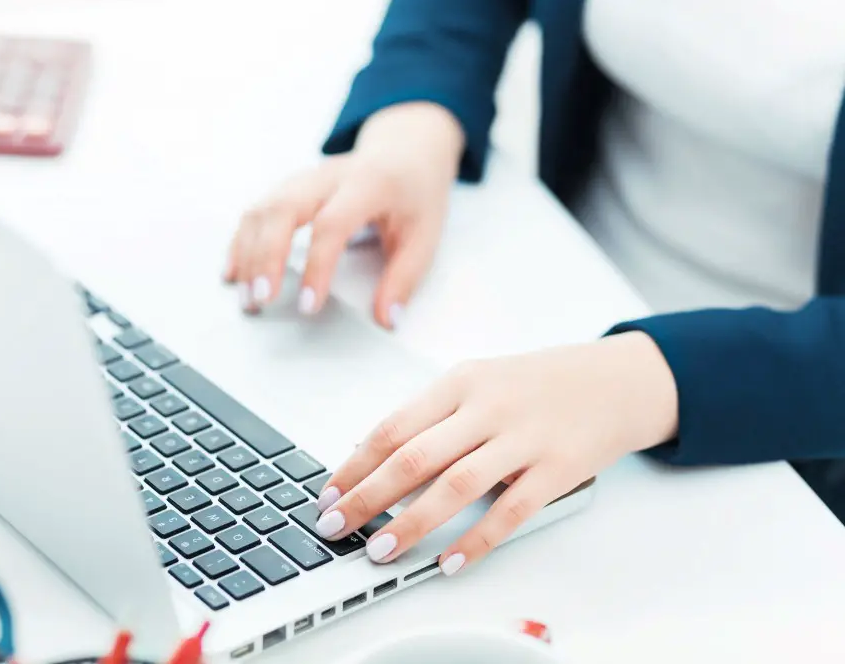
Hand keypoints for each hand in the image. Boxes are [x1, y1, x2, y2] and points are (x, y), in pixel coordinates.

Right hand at [225, 102, 463, 328]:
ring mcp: (305, 178)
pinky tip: (234, 272)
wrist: (405, 150)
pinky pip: (256, 211)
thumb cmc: (414, 195)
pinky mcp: (290, 188)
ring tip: (247, 296)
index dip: (317, 267)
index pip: (332, 224)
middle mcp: (329, 176)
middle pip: (284, 208)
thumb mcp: (425, 235)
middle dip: (266, 256)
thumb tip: (387, 320)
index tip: (309, 305)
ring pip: (263, 208)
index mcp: (368, 184)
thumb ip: (404, 279)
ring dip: (248, 254)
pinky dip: (241, 242)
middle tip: (262, 299)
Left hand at [313, 332, 678, 573]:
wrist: (614, 380)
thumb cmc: (537, 385)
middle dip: (367, 496)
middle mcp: (488, 407)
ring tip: (381, 549)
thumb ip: (433, 417)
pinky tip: (450, 560)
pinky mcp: (557, 469)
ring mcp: (524, 438)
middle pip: (415, 456)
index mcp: (461, 382)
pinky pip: (510, 511)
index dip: (355, 465)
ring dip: (413, 522)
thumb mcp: (479, 383)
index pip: (394, 427)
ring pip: (457, 485)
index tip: (328, 494)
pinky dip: (477, 540)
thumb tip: (372, 458)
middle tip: (336, 526)